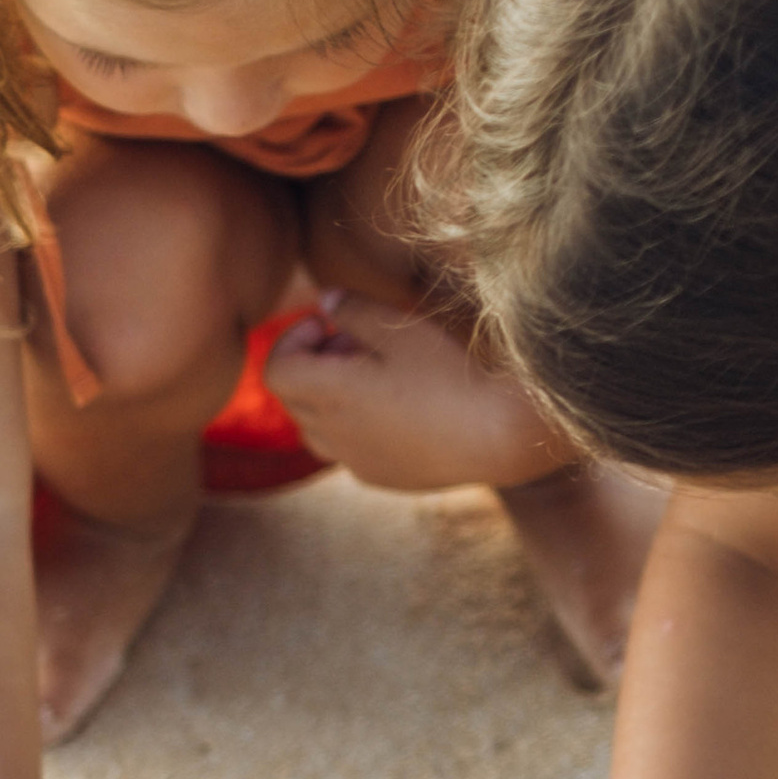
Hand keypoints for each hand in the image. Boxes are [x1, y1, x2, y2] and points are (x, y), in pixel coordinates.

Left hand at [265, 292, 568, 492]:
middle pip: (294, 398)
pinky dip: (353, 426)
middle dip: (313, 364)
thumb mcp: (402, 329)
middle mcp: (335, 434)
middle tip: (356, 343)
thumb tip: (325, 301)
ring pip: (315, 429)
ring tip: (374, 377)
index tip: (326, 323)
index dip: (292, 339)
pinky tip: (399, 408)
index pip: (276, 369)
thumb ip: (355, 311)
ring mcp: (356, 462)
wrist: (501, 435)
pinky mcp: (382, 477)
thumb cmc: (451, 374)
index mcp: (331, 394)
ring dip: (329, 398)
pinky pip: (347, 451)